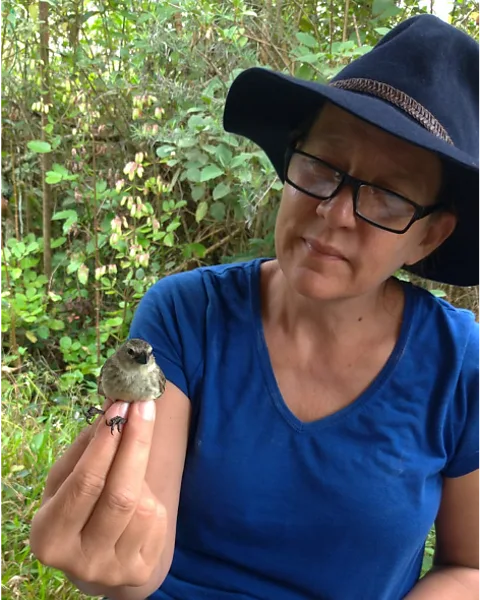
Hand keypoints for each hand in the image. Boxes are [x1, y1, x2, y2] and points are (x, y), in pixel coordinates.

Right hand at [30, 399, 167, 588]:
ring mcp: (113, 570)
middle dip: (136, 443)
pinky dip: (152, 497)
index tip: (122, 404)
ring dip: (142, 473)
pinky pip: (157, 520)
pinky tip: (139, 496)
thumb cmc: (77, 508)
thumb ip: (86, 447)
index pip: (85, 482)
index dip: (106, 441)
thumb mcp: (66, 480)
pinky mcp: (141, 571)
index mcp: (49, 536)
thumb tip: (114, 406)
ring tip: (132, 463)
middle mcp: (80, 560)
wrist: (96, 556)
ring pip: (143, 506)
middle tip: (144, 406)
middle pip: (120, 494)